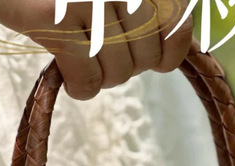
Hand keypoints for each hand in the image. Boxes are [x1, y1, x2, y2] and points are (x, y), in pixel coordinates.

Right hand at [0, 1, 193, 99]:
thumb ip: (144, 7)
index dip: (169, 52)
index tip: (154, 59)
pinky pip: (87, 79)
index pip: (178, 24)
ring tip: (81, 58)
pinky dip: (80, 88)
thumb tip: (174, 50)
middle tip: (100, 53)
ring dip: (100, 77)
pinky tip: (68, 78)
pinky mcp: (56, 18)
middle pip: (146, 56)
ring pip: (118, 71)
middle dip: (126, 66)